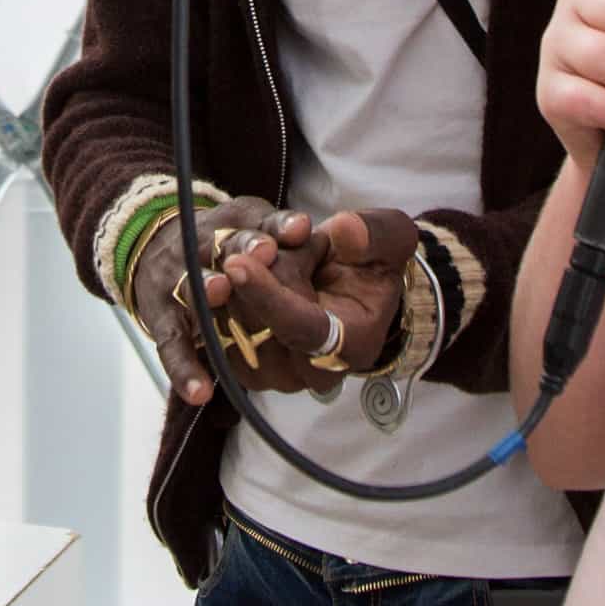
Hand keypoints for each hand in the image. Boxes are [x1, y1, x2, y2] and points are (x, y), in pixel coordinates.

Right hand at [126, 196, 329, 407]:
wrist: (152, 246)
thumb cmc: (221, 242)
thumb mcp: (249, 224)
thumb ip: (279, 230)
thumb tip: (304, 228)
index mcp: (231, 226)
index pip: (255, 224)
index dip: (274, 229)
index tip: (293, 234)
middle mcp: (201, 249)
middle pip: (221, 248)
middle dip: (243, 252)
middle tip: (264, 254)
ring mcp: (178, 282)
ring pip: (191, 286)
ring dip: (206, 289)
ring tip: (219, 292)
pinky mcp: (161, 318)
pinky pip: (171, 345)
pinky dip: (184, 369)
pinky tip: (200, 393)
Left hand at [219, 207, 416, 378]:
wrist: (350, 287)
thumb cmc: (371, 264)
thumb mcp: (392, 237)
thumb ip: (376, 232)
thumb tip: (345, 231)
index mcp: (354, 345)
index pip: (303, 330)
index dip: (269, 297)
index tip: (238, 261)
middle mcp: (311, 373)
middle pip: (258, 327)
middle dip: (259, 274)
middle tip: (284, 244)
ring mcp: (273, 375)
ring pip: (229, 328)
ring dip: (239, 282)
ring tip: (274, 258)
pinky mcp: (243, 365)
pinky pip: (213, 329)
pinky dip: (222, 293)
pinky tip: (247, 272)